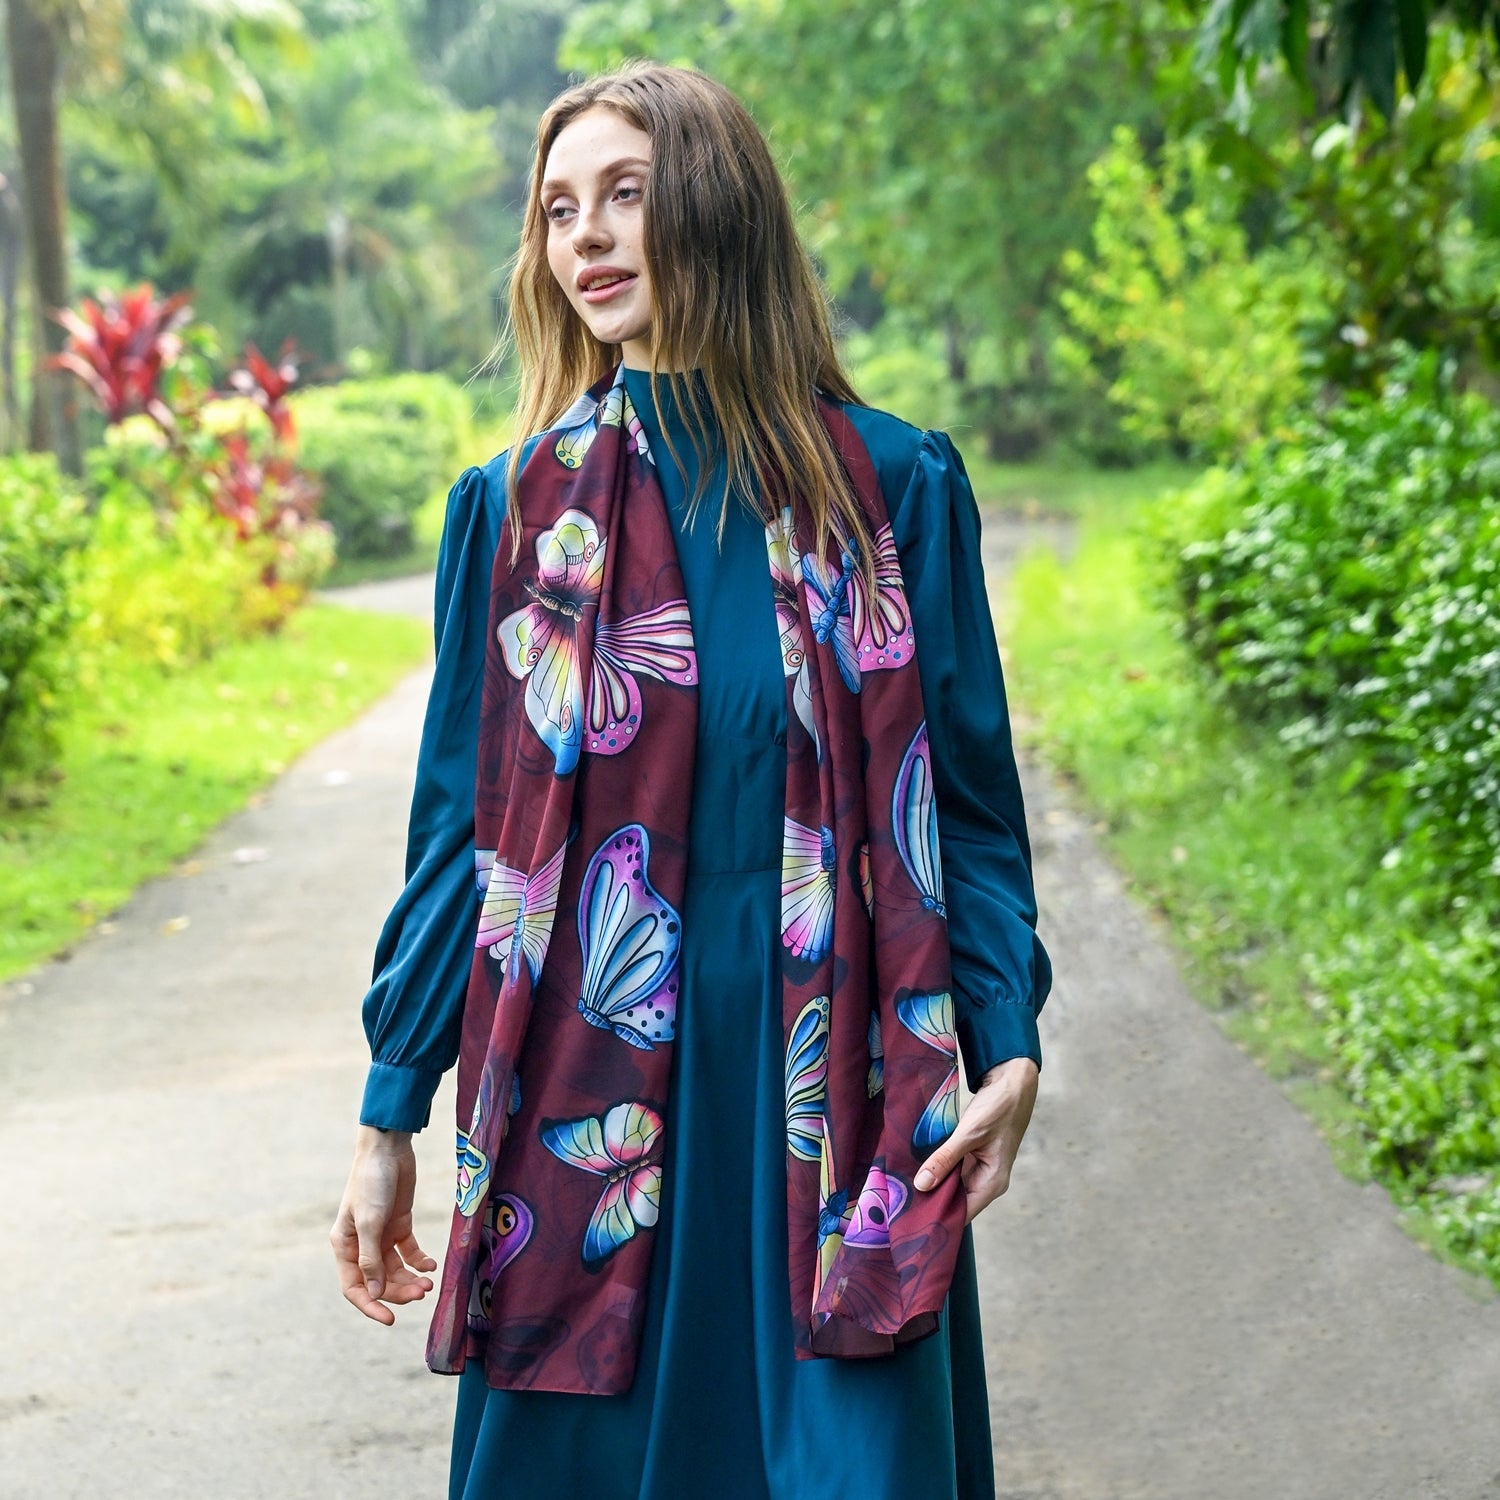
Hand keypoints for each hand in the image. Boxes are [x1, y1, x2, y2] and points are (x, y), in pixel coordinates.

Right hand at [330, 1125, 437, 1324]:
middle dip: (399, 1291)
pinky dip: (419, 1261)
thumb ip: (371, 1259)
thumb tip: (374, 1293)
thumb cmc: (371, 1182)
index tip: (390, 1319)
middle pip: (379, 1281)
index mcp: (344, 1246)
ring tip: (429, 1282)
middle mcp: (361, 1245)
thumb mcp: (370, 1221)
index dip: (371, 1305)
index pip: (354, 1287)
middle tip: (422, 1292)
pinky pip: (409, 1252)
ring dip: (411, 1279)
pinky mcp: (399, 1225)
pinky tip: (431, 1265)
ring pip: (396, 1270)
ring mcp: (382, 1235)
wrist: (388, 1148)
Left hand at [912, 1056, 1038, 1222]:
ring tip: (904, 1187)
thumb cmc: (998, 1109)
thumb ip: (945, 1159)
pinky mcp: (972, 1156)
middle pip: (955, 1201)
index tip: (912, 1217)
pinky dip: (937, 1168)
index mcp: (993, 1183)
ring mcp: (980, 1168)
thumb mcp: (969, 1134)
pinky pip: (952, 1169)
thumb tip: (921, 1185)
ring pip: (951, 1185)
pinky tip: (917, 1167)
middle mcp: (987, 1181)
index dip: (939, 1217)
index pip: (963, 1213)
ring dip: (932, 1183)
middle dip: (931, 1200)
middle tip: (900, 1201)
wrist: (1013, 1083)